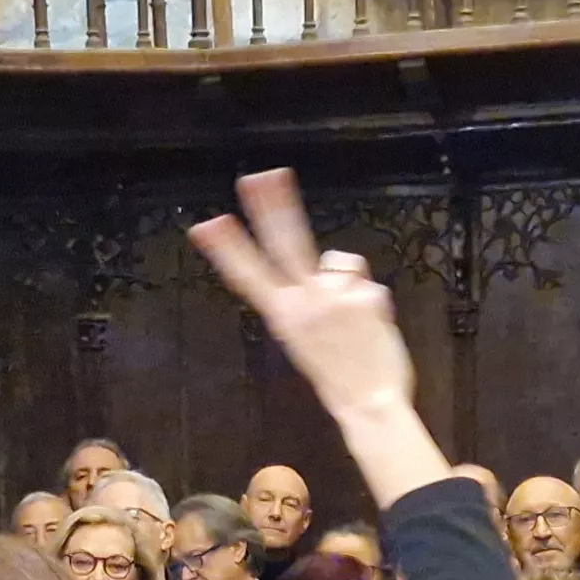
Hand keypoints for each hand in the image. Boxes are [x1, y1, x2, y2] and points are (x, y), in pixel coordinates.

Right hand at [190, 170, 414, 421]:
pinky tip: (370, 325)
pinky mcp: (365, 295)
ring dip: (344, 280)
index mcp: (282, 315)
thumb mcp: (305, 336)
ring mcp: (335, 296)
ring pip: (337, 262)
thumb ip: (306, 298)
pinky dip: (369, 299)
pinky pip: (366, 282)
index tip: (208, 224)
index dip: (226, 247)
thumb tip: (324, 265)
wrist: (369, 402)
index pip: (247, 273)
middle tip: (262, 177)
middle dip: (274, 205)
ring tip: (350, 317)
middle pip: (286, 241)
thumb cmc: (337, 372)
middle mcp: (304, 300)